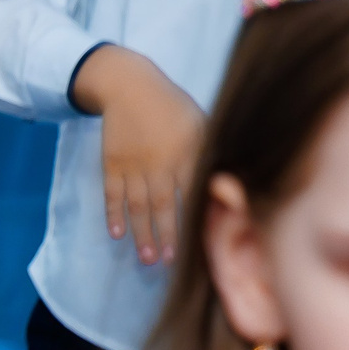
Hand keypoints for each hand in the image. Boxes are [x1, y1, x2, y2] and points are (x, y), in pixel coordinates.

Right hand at [71, 45, 205, 265]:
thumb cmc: (173, 107)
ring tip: (145, 257)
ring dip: (141, 231)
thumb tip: (237, 184)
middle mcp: (160, 162)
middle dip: (167, 235)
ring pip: (137, 204)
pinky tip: (114, 233)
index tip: (202, 246)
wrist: (129, 85)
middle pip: (164, 205)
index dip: (196, 221)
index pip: (193, 194)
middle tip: (168, 263)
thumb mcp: (204, 124)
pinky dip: (112, 213)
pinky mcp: (111, 162)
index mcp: (187, 153)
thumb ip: (216, 154)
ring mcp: (133, 164)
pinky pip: (111, 192)